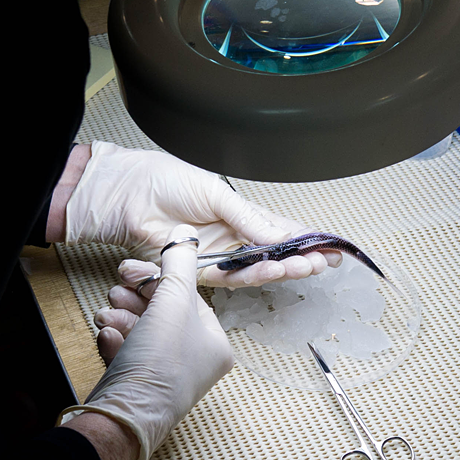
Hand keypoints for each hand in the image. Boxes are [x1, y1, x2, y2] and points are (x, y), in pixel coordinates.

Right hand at [60, 225, 234, 459]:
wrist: (124, 415)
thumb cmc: (159, 362)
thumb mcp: (173, 300)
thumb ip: (179, 263)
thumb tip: (184, 234)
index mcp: (216, 344)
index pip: (189, 297)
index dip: (159, 279)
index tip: (132, 269)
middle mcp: (196, 362)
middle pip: (164, 314)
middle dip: (135, 299)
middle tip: (117, 289)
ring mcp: (168, 377)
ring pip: (143, 333)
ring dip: (122, 318)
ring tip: (107, 314)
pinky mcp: (141, 387)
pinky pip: (129, 355)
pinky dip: (117, 342)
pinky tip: (107, 336)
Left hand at [65, 141, 339, 286]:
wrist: (128, 194)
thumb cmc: (166, 182)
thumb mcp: (216, 193)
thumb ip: (248, 217)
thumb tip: (282, 236)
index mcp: (240, 214)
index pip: (280, 230)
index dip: (306, 239)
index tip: (331, 247)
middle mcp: (232, 237)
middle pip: (273, 254)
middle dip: (301, 259)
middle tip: (324, 262)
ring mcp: (217, 255)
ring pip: (256, 269)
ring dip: (283, 270)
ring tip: (307, 267)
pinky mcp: (198, 271)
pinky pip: (230, 277)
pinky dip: (253, 275)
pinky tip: (273, 271)